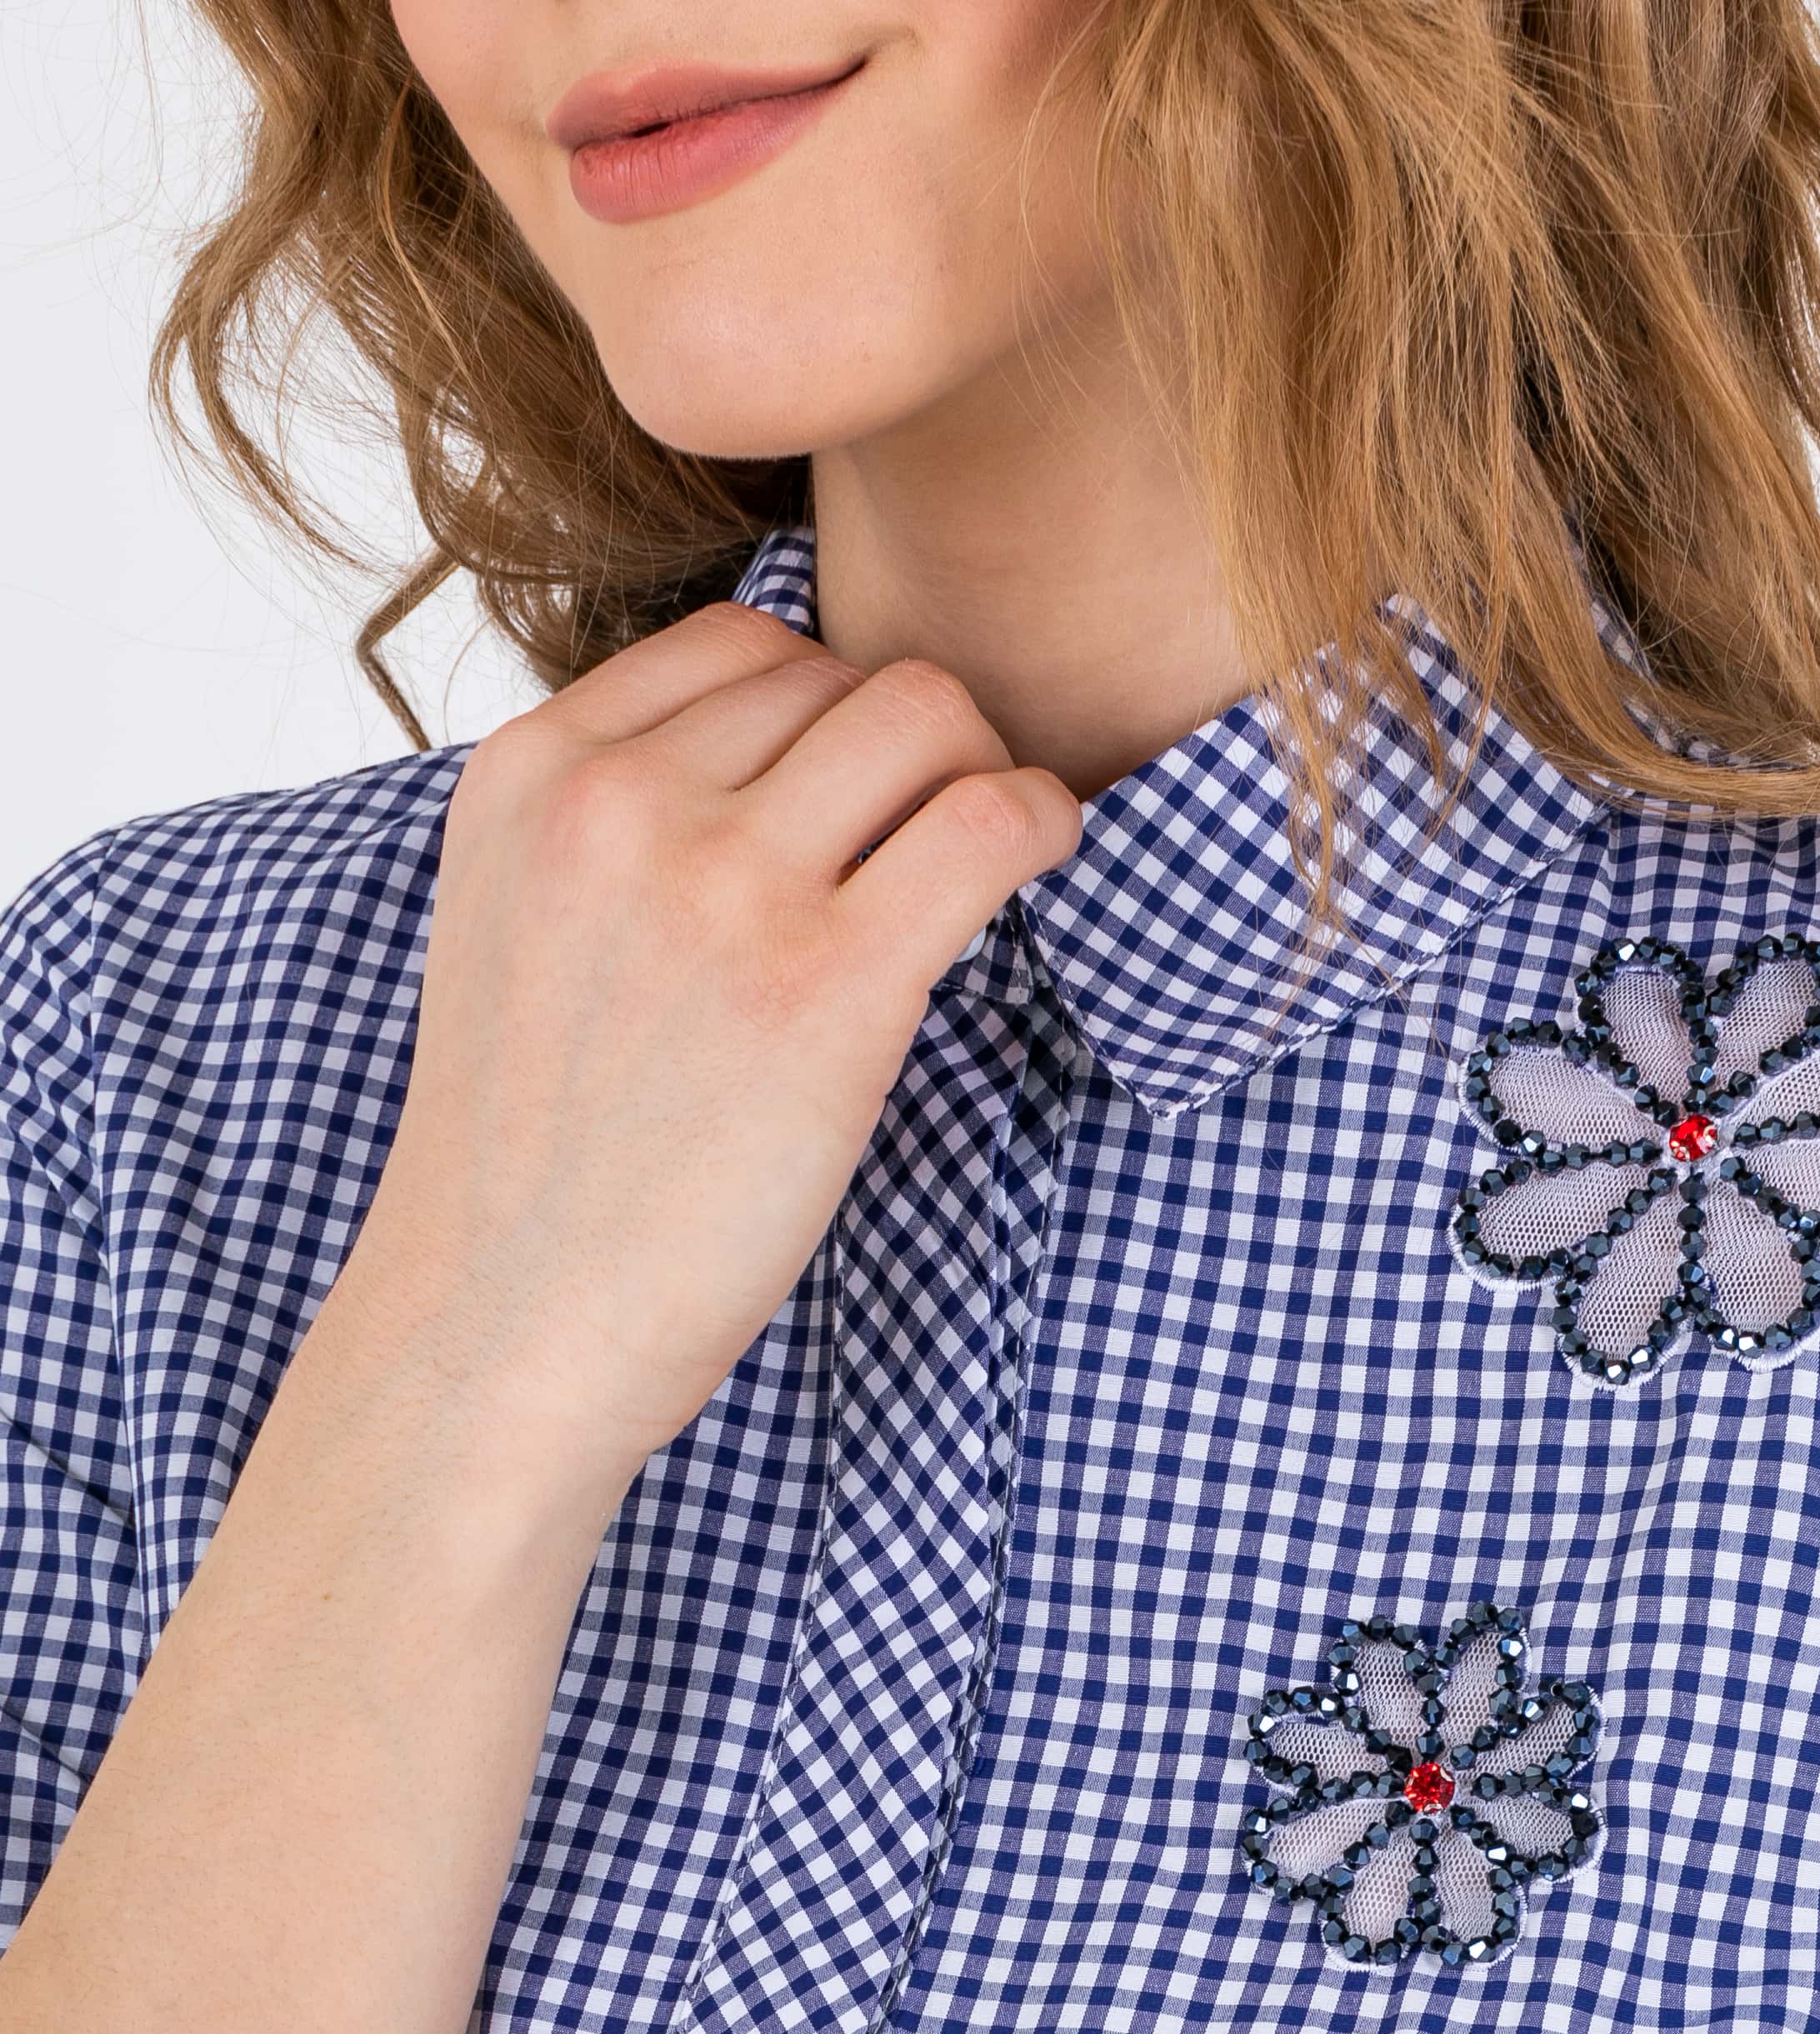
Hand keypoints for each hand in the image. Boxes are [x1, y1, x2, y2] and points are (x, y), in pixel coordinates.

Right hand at [334, 604, 1081, 1507]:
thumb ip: (609, 824)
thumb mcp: (514, 927)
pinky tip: (1039, 866)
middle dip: (913, 741)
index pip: (738, 643)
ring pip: (926, 717)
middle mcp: (621, 804)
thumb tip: (781, 758)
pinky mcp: (828, 984)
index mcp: (531, 775)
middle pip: (842, 674)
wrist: (501, 1327)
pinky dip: (1041, 825)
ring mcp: (722, 886)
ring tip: (993, 853)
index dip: (830, 703)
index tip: (863, 787)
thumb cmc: (531, 1164)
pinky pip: (988, 823)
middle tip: (937, 834)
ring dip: (987, 771)